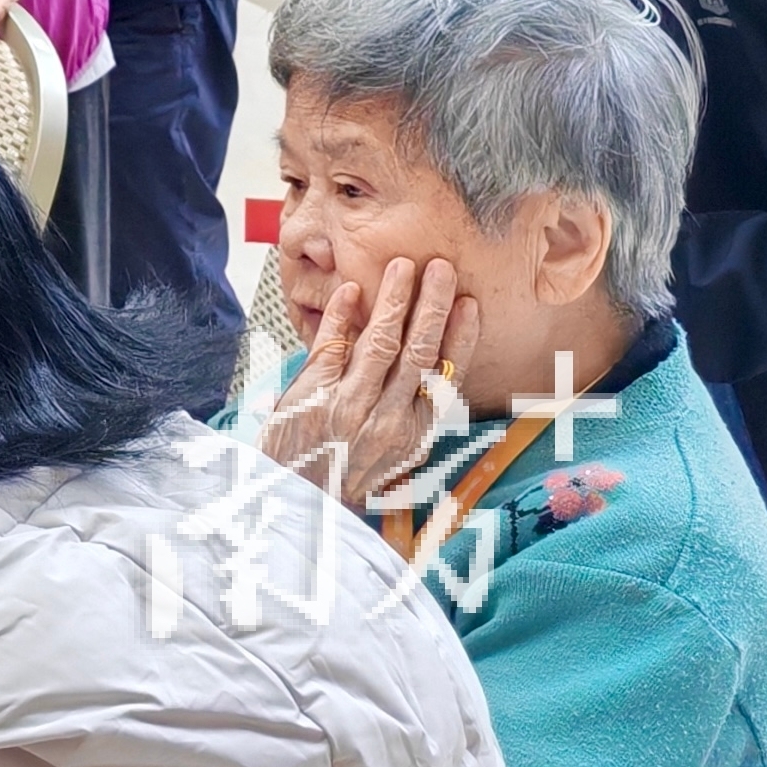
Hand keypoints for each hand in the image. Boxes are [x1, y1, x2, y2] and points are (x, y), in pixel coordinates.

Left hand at [261, 258, 478, 513]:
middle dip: (432, 307)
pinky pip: (331, 346)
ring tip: (403, 266)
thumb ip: (406, 412)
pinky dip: (341, 317)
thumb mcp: (389, 454)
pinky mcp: (313, 396)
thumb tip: (428, 369)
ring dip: (393, 300)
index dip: (460, 338)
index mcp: (412, 433)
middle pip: (418, 352)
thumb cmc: (344, 472)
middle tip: (441, 267)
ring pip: (379, 343)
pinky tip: (351, 291)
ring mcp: (349, 405)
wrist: (295, 500)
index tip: (470, 304)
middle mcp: (387, 419)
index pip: (445, 376)